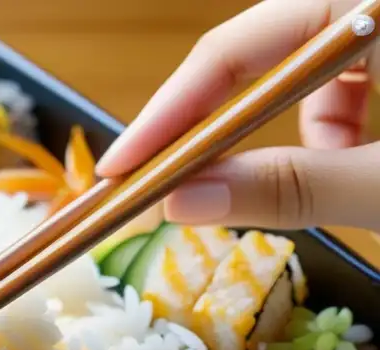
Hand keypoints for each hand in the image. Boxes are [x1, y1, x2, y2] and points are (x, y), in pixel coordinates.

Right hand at [96, 0, 379, 230]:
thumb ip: (294, 186)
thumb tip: (183, 202)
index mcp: (368, 4)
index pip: (234, 49)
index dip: (170, 112)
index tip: (120, 168)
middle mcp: (368, 2)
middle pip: (258, 52)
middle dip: (219, 126)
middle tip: (167, 182)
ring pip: (299, 67)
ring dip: (288, 130)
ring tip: (317, 179)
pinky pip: (343, 75)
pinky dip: (331, 124)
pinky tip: (351, 161)